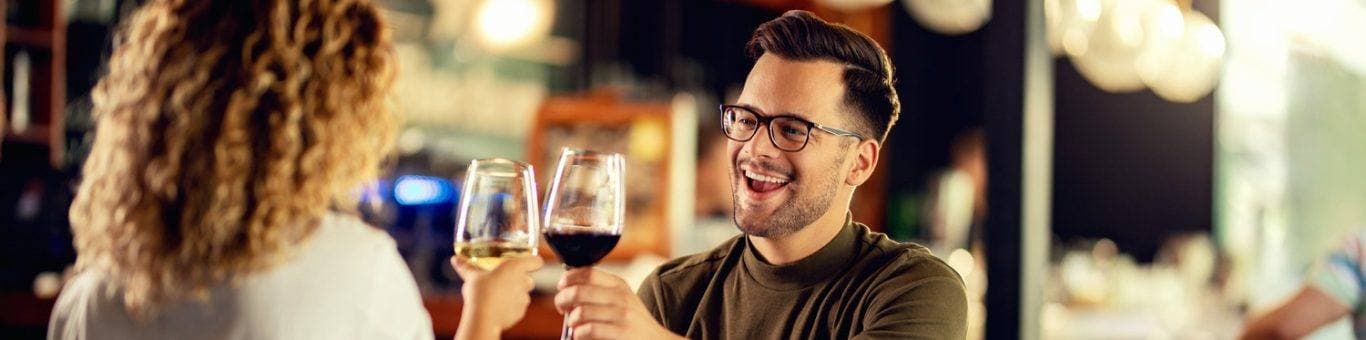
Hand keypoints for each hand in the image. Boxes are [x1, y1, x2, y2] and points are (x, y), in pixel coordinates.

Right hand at [451, 256, 543, 339]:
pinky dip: (511, 307)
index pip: (536, 261)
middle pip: (529, 279)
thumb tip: (455, 259)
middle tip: (505, 281)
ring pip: (524, 294)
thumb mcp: (471, 277)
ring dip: (515, 294)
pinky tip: (499, 307)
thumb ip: (465, 266)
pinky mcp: (520, 312)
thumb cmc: (479, 293)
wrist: (483, 318)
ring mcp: (523, 298)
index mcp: (515, 268)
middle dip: (520, 280)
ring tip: (499, 296)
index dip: (533, 261)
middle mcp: (523, 282)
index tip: (528, 262)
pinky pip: (519, 307)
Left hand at [554, 268, 681, 339]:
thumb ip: (599, 291)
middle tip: (561, 308)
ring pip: (581, 312)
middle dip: (562, 300)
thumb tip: (566, 290)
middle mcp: (621, 297)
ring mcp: (623, 315)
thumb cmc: (632, 322)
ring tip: (573, 326)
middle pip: (579, 291)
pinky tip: (580, 335)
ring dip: (571, 321)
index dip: (569, 279)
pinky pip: (589, 330)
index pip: (588, 272)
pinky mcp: (622, 333)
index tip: (561, 287)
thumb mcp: (621, 300)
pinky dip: (578, 334)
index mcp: (618, 285)